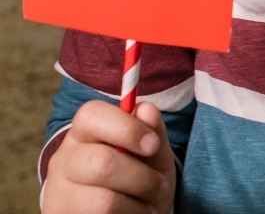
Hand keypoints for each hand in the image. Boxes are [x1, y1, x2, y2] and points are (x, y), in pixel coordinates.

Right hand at [42, 100, 176, 212]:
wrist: (122, 211)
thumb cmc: (138, 176)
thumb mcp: (150, 152)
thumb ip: (151, 130)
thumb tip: (147, 110)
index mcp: (83, 133)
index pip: (91, 115)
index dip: (128, 128)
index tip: (153, 144)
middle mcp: (63, 161)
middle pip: (101, 163)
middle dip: (142, 177)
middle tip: (158, 185)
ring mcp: (58, 194)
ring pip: (104, 201)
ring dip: (138, 204)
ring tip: (146, 204)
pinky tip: (131, 213)